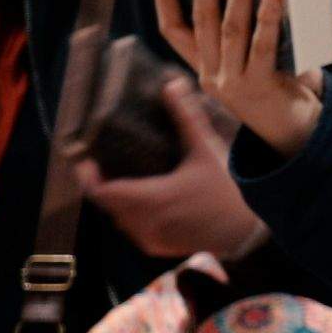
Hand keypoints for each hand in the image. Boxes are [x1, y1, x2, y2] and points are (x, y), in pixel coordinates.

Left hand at [80, 76, 273, 263]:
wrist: (246, 232)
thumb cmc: (227, 191)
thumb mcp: (205, 150)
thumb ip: (185, 117)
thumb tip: (172, 85)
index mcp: (150, 198)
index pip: (101, 191)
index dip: (87, 176)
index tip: (84, 160)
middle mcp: (144, 222)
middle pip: (108, 203)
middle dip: (102, 184)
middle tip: (103, 163)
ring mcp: (151, 238)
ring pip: (119, 218)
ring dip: (117, 200)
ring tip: (121, 179)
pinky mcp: (159, 247)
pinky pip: (133, 230)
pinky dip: (131, 216)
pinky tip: (143, 201)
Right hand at [157, 0, 323, 158]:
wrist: (297, 132)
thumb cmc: (276, 84)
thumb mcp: (250, 57)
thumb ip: (243, 29)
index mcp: (203, 65)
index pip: (172, 29)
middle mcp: (211, 74)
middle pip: (201, 20)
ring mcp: (232, 83)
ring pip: (230, 30)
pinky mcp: (259, 87)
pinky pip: (262, 47)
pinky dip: (268, 20)